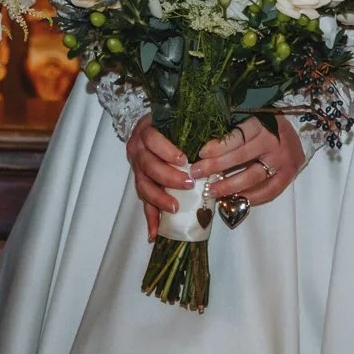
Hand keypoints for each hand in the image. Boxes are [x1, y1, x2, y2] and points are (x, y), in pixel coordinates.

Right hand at [127, 117, 193, 239]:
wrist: (147, 127)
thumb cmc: (167, 124)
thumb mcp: (175, 119)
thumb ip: (191, 128)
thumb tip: (217, 139)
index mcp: (146, 131)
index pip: (154, 140)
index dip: (167, 151)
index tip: (184, 160)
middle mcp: (137, 150)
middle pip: (149, 166)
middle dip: (168, 177)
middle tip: (188, 184)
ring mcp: (136, 168)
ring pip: (144, 186)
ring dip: (159, 199)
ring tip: (174, 208)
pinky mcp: (140, 183)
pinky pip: (143, 202)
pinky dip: (150, 218)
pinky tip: (154, 233)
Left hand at [191, 117, 305, 207]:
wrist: (301, 132)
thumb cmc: (269, 126)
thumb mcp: (253, 121)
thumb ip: (234, 134)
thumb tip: (206, 152)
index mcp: (263, 124)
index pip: (238, 137)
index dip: (219, 146)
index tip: (202, 154)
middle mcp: (274, 142)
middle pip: (242, 157)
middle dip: (216, 167)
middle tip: (197, 174)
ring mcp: (283, 161)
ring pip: (253, 177)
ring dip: (230, 186)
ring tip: (212, 191)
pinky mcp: (289, 176)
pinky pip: (268, 191)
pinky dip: (250, 197)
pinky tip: (234, 199)